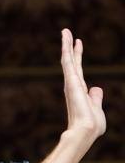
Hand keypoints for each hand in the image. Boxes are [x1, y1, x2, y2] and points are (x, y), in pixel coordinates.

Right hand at [60, 29, 105, 143]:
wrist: (86, 131)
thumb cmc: (91, 125)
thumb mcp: (97, 109)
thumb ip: (96, 98)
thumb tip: (97, 88)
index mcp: (79, 90)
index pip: (78, 70)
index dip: (77, 56)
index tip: (78, 44)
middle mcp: (73, 84)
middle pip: (71, 61)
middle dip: (69, 47)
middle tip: (67, 32)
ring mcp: (71, 82)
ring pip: (68, 59)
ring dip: (66, 44)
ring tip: (65, 31)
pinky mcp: (72, 80)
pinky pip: (68, 61)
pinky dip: (67, 50)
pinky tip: (67, 40)